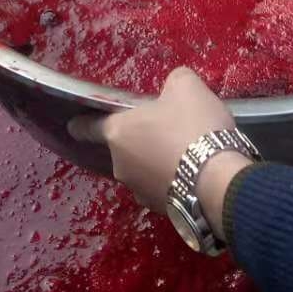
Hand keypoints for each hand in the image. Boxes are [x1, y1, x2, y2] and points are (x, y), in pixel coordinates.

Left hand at [70, 68, 247, 226]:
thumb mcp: (187, 86)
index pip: (91, 127)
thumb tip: (173, 87)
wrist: (218, 180)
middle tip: (166, 130)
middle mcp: (120, 165)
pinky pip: (162, 187)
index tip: (73, 125)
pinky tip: (194, 172)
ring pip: (143, 169)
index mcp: (118, 133)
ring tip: (186, 152)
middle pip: (124, 148)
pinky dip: (172, 180)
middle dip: (140, 140)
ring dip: (156, 161)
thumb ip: (173, 81)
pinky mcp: (160, 210)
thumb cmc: (194, 126)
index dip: (83, 124)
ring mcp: (139, 191)